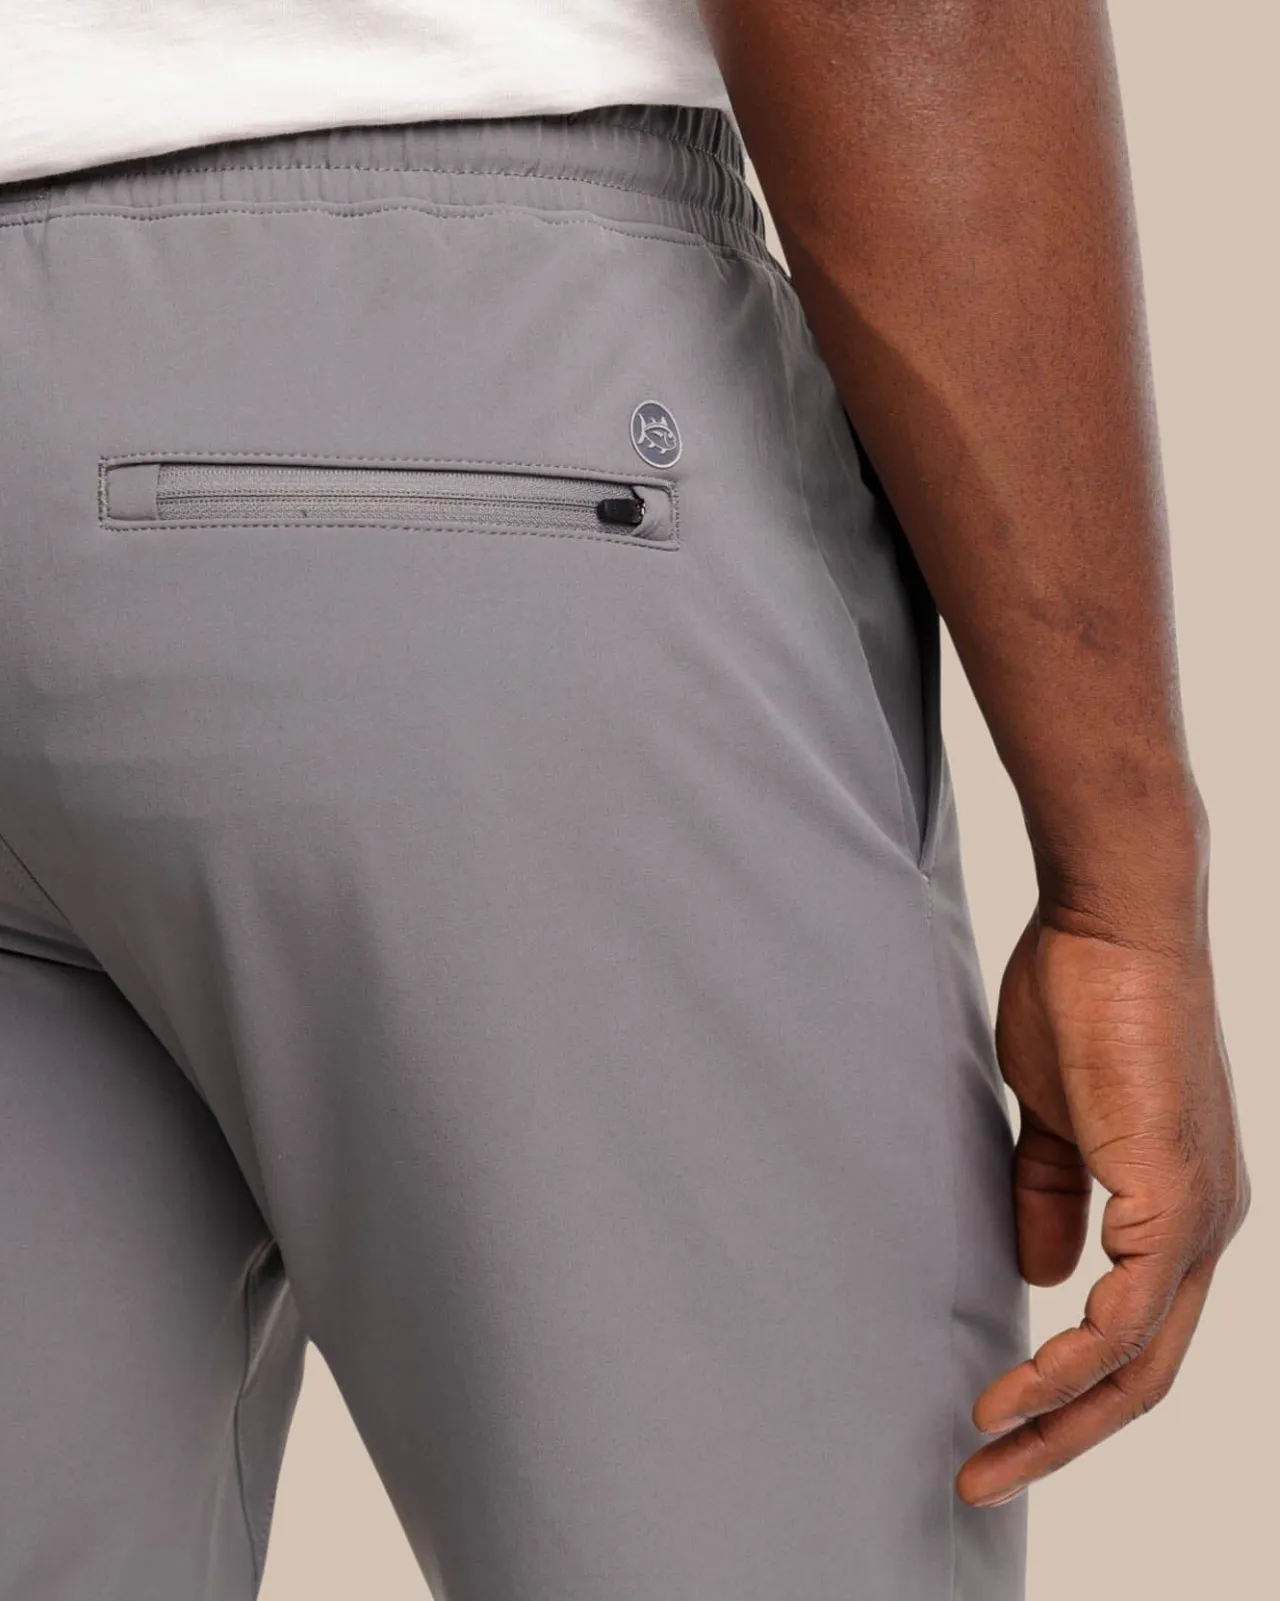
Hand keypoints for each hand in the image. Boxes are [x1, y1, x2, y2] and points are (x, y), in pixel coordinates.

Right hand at [956, 898, 1248, 1506]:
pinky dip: (1069, 1365)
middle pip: (1147, 1375)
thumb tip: (1042, 1274)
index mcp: (1180, 1206)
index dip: (1068, 1392)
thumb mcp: (1056, 1117)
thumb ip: (1052, 1194)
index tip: (995, 1423)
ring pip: (1140, 1362)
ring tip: (984, 1449)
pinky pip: (1126, 1315)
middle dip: (1063, 1438)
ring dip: (1059, 1418)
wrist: (1114, 920)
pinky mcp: (1176, 1195)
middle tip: (985, 1478)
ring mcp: (1200, 1215)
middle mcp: (1208, 1226)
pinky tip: (1018, 1390)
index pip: (1136, 1335)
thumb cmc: (1081, 997)